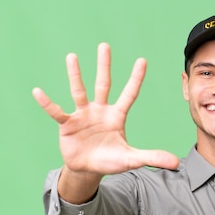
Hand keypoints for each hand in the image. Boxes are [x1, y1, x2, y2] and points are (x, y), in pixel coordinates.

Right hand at [33, 43, 179, 175]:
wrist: (87, 169)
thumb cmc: (110, 161)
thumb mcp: (131, 160)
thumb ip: (152, 157)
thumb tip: (176, 163)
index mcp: (116, 116)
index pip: (129, 94)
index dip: (135, 79)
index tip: (142, 60)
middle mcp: (100, 111)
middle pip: (103, 84)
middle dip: (105, 66)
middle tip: (105, 45)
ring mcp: (83, 115)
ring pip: (79, 91)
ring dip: (75, 75)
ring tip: (72, 56)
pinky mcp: (67, 124)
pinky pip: (56, 111)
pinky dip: (48, 103)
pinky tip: (38, 92)